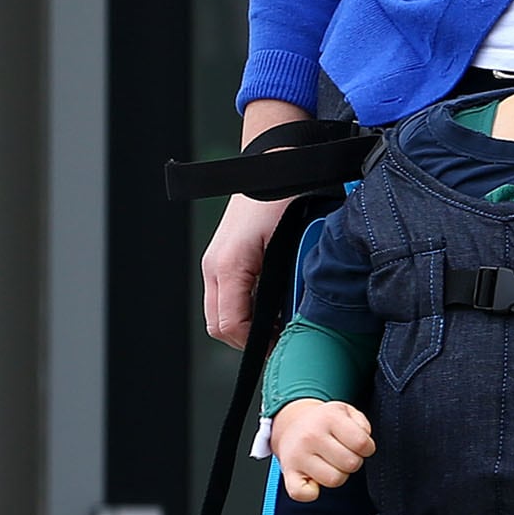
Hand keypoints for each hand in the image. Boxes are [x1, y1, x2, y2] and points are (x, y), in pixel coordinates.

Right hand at [201, 101, 317, 346]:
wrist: (275, 165)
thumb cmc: (286, 199)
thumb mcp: (294, 244)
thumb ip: (291, 283)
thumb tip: (297, 319)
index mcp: (229, 266)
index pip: (230, 326)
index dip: (257, 346)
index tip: (285, 349)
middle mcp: (216, 266)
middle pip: (222, 326)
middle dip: (252, 341)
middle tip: (287, 344)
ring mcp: (217, 262)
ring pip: (223, 314)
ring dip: (251, 327)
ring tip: (284, 328)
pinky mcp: (224, 259)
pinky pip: (228, 297)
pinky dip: (249, 310)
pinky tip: (277, 309)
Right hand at [267, 398, 374, 501]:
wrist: (292, 424)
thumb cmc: (325, 422)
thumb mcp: (347, 412)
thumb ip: (363, 425)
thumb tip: (364, 445)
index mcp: (329, 418)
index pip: (361, 443)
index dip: (367, 448)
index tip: (358, 445)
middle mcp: (310, 436)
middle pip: (351, 464)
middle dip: (352, 461)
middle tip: (343, 454)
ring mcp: (297, 455)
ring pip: (334, 480)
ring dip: (337, 475)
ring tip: (330, 463)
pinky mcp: (288, 472)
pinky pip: (302, 494)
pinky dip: (311, 493)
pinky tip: (314, 480)